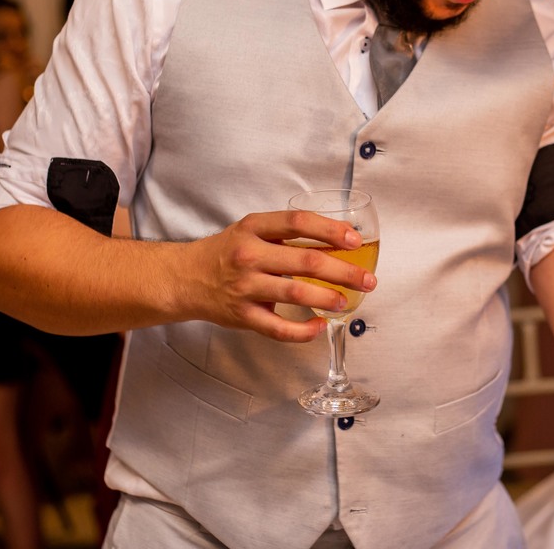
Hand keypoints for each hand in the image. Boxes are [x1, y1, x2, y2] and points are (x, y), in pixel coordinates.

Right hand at [180, 210, 377, 342]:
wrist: (185, 278)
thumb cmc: (227, 252)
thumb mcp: (252, 230)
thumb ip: (287, 232)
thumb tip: (339, 237)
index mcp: (254, 228)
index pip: (298, 223)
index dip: (330, 231)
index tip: (354, 240)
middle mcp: (249, 255)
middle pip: (305, 261)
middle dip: (343, 271)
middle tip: (367, 279)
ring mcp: (245, 287)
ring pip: (295, 293)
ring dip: (327, 298)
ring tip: (347, 301)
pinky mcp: (242, 316)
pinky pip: (277, 328)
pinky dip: (303, 330)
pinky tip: (319, 326)